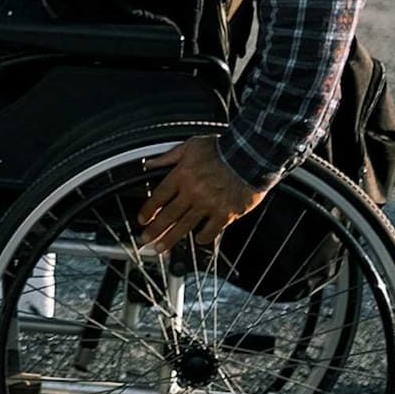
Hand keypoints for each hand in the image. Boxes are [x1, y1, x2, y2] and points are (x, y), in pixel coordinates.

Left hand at [135, 135, 266, 250]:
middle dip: (154, 230)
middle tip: (145, 240)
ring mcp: (209, 204)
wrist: (252, 154)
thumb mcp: (191, 145)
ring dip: (170, 239)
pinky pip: (211, 230)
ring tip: (161, 248)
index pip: (158, 197)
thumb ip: (169, 156)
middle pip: (168, 215)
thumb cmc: (223, 148)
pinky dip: (203, 236)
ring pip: (185, 226)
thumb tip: (149, 162)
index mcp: (182, 175)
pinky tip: (198, 239)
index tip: (142, 220)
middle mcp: (192, 192)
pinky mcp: (226, 212)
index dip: (148, 211)